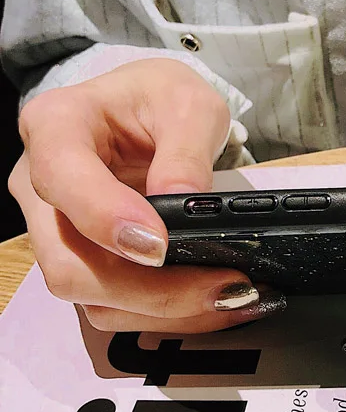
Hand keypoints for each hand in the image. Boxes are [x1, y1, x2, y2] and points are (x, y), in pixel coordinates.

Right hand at [9, 58, 284, 331]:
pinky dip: (167, 313)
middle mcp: (43, 188)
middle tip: (226, 284)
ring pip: (92, 297)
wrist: (149, 109)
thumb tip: (183, 203)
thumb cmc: (160, 99)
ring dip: (165, 310)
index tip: (161, 243)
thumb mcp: (188, 104)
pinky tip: (215, 302)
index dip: (106, 219)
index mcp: (56, 127)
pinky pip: (116, 304)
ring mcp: (60, 232)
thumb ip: (186, 149)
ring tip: (235, 297)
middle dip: (150, 288)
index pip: (62, 180)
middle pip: (70, 263)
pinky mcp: (87, 261)